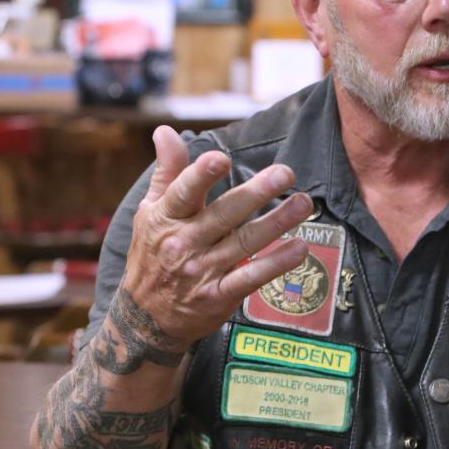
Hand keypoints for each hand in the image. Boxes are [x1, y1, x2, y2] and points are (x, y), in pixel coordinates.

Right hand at [122, 125, 312, 349]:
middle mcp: (184, 243)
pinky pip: (251, 278)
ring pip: (244, 242)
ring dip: (277, 223)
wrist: (144, 318)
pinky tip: (299, 248)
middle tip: (285, 173)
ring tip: (304, 204)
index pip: (183, 192)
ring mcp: (202, 271)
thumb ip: (167, 171)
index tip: (221, 158)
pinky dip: (276, 264)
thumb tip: (165, 131)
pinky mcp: (219, 295)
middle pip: (224, 214)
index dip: (200, 175)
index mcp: (166, 217)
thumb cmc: (152, 254)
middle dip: (255, 193)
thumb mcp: (150, 211)